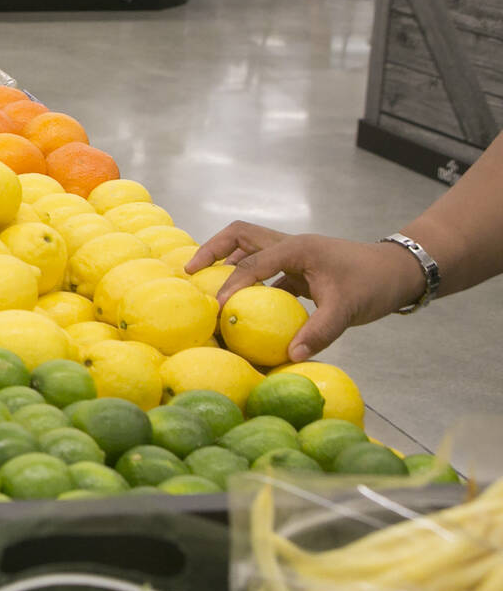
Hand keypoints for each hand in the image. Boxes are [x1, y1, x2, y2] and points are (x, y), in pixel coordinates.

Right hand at [185, 221, 427, 360]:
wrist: (401, 271)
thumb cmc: (375, 284)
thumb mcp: (347, 309)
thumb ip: (319, 332)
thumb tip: (291, 355)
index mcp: (296, 248)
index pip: (252, 264)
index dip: (230, 286)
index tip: (216, 310)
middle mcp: (290, 244)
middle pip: (240, 235)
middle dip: (211, 250)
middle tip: (189, 271)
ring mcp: (294, 254)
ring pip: (250, 248)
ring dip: (227, 262)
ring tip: (207, 284)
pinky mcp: (300, 268)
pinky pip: (266, 269)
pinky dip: (250, 282)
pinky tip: (245, 307)